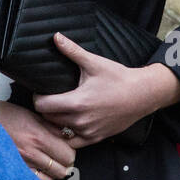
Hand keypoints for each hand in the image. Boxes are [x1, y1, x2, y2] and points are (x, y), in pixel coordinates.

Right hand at [0, 99, 76, 179]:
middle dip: (63, 163)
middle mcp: (32, 152)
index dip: (69, 152)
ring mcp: (23, 165)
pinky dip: (41, 179)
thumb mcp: (31, 115)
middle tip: (57, 156)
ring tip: (47, 164)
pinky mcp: (15, 172)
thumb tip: (67, 136)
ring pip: (52, 179)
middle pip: (63, 168)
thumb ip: (51, 127)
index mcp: (38, 136)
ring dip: (52, 172)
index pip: (68, 154)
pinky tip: (37, 170)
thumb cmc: (5, 116)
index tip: (65, 148)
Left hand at [33, 32, 179, 146]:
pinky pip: (73, 143)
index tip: (40, 91)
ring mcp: (88, 132)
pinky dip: (67, 135)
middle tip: (46, 99)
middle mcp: (80, 121)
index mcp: (77, 102)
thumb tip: (56, 36)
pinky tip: (67, 124)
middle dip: (44, 109)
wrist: (142, 94)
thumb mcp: (94, 63)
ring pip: (59, 132)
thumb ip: (72, 51)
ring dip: (53, 123)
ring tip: (54, 111)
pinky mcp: (96, 138)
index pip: (43, 106)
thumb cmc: (118, 77)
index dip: (37, 98)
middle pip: (48, 119)